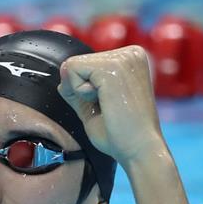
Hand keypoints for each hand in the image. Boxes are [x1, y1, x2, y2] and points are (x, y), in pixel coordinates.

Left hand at [57, 45, 165, 166]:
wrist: (139, 150)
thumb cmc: (121, 135)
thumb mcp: (96, 107)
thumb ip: (79, 89)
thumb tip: (63, 73)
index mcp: (132, 60)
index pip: (86, 65)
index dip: (85, 91)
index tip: (110, 105)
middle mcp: (130, 53)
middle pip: (77, 63)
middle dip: (82, 91)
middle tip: (109, 108)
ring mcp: (122, 57)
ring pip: (72, 66)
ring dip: (81, 93)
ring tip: (109, 105)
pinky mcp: (112, 65)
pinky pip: (71, 70)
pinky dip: (79, 92)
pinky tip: (104, 103)